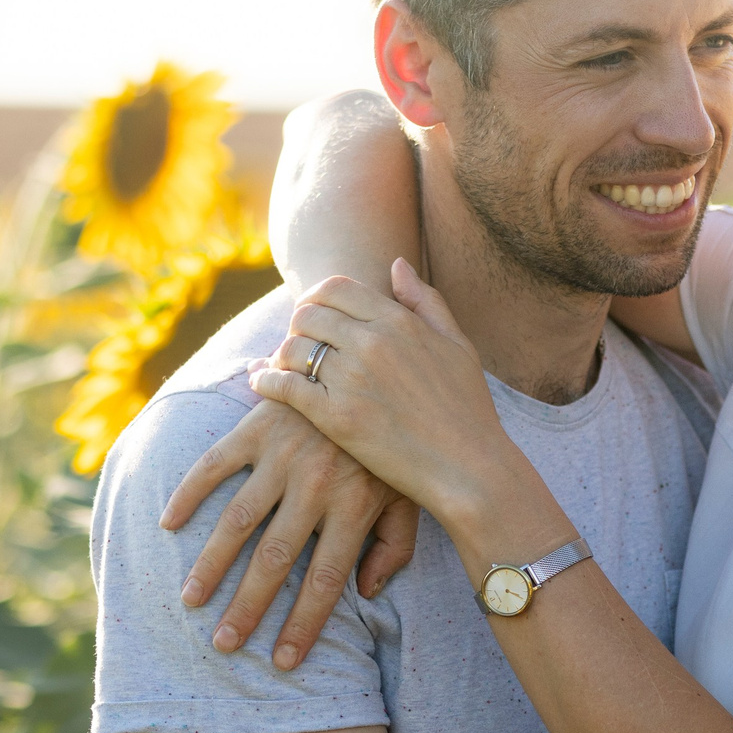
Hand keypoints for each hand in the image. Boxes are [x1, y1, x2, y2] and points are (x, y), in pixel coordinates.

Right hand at [159, 397, 419, 670]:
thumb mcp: (409, 492)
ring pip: (239, 520)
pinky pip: (214, 464)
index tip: (283, 662)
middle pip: (277, 560)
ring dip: (212, 565)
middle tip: (225, 645)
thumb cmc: (393, 440)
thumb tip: (365, 592)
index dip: (304, 624)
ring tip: (192, 601)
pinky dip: (188, 493)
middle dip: (249, 607)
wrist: (372, 358)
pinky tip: (168, 524)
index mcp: (357, 505)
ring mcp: (284, 454)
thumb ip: (395, 545)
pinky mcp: (257, 426)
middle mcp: (318, 484)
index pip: (328, 581)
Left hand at [249, 266, 523, 528]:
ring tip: (284, 367)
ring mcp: (352, 379)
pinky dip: (265, 381)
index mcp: (399, 321)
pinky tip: (262, 384)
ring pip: (292, 348)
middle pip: (307, 314)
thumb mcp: (457, 344)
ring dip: (281, 355)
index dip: (316, 297)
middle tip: (298, 344)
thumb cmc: (468, 409)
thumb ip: (425, 301)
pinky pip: (284, 386)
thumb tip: (396, 264)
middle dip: (297, 326)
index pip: (335, 287)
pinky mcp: (336, 417)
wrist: (470, 468)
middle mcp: (372, 342)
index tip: (315, 316)